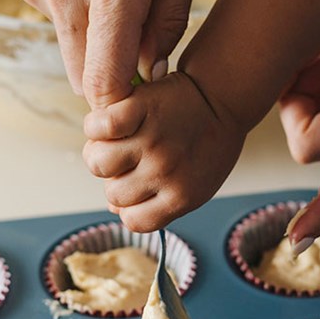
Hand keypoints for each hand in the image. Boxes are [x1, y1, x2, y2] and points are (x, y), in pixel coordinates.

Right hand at [19, 0, 192, 108]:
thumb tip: (150, 68)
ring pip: (69, 43)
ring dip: (92, 35)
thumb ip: (166, 23)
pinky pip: (55, 13)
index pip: (102, 84)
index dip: (120, 104)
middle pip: (81, 75)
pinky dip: (75, 7)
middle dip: (109, 73)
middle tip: (139, 50)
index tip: (137, 109)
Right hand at [81, 72, 245, 231]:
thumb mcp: (194, 184)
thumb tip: (115, 209)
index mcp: (180, 197)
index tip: (137, 188)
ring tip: (115, 142)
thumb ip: (158, 203)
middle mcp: (165, 172)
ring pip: (98, 164)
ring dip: (100, 152)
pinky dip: (96, 125)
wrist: (223, 96)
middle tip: (129, 159)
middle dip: (117, 178)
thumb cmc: (208, 143)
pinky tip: (108, 122)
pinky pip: (99, 127)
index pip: (133, 221)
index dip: (130, 206)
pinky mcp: (139, 109)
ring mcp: (152, 140)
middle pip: (114, 194)